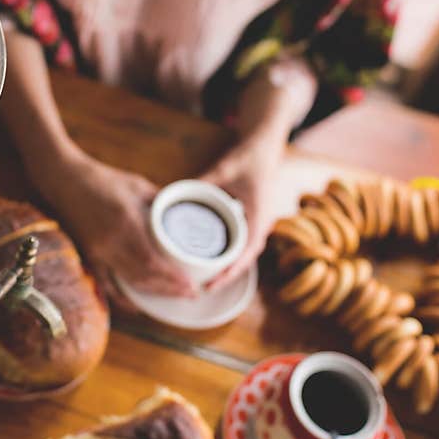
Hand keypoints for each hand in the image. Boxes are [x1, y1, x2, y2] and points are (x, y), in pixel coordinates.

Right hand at [40, 154, 195, 309]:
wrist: (66, 180)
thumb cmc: (104, 179)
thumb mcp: (139, 186)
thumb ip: (162, 202)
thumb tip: (187, 214)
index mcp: (126, 223)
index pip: (151, 262)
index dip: (172, 279)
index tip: (191, 285)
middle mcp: (110, 243)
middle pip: (143, 278)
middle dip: (169, 290)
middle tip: (191, 294)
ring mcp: (97, 252)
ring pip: (128, 284)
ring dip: (152, 294)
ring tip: (174, 296)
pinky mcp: (89, 257)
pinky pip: (108, 285)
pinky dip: (124, 298)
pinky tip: (139, 304)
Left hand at [202, 57, 316, 288]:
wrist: (263, 149)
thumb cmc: (247, 159)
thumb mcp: (223, 170)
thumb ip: (202, 181)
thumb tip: (174, 192)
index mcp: (259, 217)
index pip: (247, 252)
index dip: (231, 270)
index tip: (214, 283)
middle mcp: (259, 225)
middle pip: (244, 261)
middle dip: (225, 277)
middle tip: (202, 289)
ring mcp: (255, 225)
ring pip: (242, 256)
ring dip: (226, 270)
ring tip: (203, 282)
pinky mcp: (247, 223)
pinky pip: (238, 246)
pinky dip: (226, 258)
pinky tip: (208, 264)